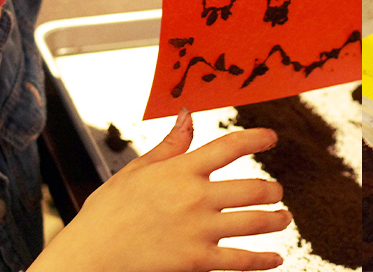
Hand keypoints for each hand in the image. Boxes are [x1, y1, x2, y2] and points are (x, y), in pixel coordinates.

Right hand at [30, 110, 290, 271]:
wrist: (88, 257)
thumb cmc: (106, 214)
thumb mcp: (135, 171)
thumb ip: (169, 145)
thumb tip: (187, 115)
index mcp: (180, 171)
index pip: (229, 146)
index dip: (256, 139)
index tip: (272, 138)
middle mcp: (195, 197)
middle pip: (252, 187)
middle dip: (273, 190)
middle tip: (278, 192)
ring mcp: (199, 230)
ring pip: (255, 221)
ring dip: (276, 220)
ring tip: (283, 219)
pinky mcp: (197, 261)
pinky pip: (241, 260)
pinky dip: (264, 260)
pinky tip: (276, 258)